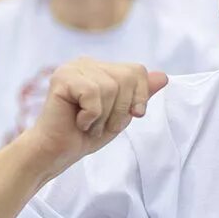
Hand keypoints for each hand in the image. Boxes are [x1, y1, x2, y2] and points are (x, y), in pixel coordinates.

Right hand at [21, 58, 167, 171]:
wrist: (54, 154)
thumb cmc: (84, 136)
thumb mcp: (120, 117)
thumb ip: (140, 96)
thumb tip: (163, 76)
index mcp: (101, 68)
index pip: (137, 70)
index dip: (139, 97)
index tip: (129, 116)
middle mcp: (87, 63)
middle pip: (127, 77)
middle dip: (120, 109)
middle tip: (101, 124)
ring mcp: (73, 68)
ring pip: (110, 87)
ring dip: (103, 117)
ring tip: (88, 124)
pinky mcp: (62, 77)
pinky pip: (93, 93)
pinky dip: (91, 116)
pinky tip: (77, 121)